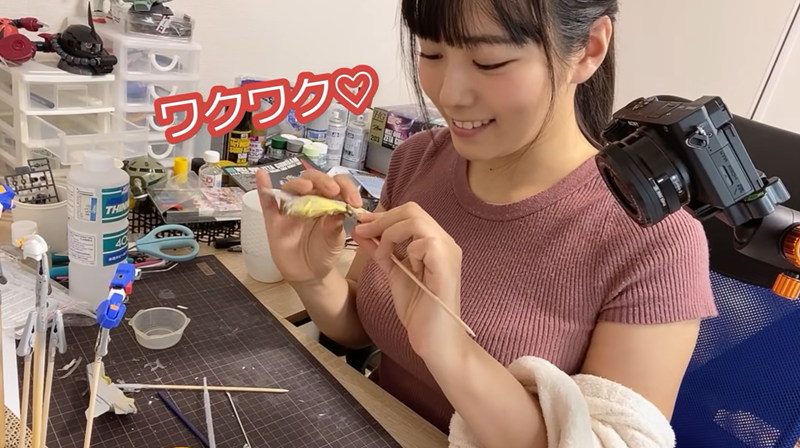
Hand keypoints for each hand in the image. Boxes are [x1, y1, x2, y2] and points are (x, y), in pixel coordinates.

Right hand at [255, 169, 361, 283]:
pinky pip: (267, 202)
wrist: (310, 275)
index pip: (335, 184)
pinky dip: (263, 188)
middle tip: (332, 190)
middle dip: (323, 181)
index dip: (345, 187)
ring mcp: (290, 209)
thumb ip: (335, 224)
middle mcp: (308, 200)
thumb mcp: (335, 240)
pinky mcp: (274, 221)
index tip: (353, 201)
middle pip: (312, 180)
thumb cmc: (324, 252)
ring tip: (307, 187)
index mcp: (327, 201)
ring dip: (298, 183)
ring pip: (291, 188)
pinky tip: (262, 176)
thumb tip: (339, 207)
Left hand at [352, 202, 465, 357]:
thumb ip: (381, 251)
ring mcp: (448, 251)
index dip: (383, 216)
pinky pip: (423, 241)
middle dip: (382, 219)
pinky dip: (404, 249)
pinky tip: (399, 265)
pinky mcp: (446, 264)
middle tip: (361, 231)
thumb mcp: (394, 273)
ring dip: (389, 233)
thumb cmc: (419, 312)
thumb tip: (361, 230)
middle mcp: (445, 242)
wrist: (435, 341)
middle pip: (412, 210)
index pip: (409, 214)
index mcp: (435, 243)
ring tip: (380, 252)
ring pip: (415, 220)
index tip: (361, 224)